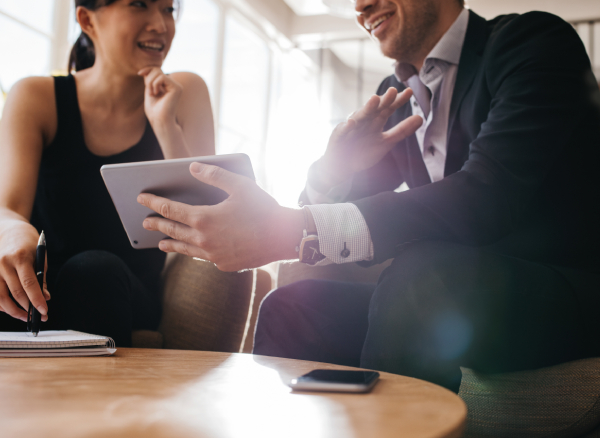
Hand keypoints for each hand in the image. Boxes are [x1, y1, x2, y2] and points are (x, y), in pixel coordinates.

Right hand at [0, 220, 49, 321]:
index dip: (36, 300)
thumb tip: (45, 298)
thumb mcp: (40, 256)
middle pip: (15, 293)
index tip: (44, 311)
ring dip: (14, 311)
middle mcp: (3, 263)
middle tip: (39, 318)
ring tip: (26, 317)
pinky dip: (1, 305)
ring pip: (0, 297)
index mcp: (20, 257)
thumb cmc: (28, 243)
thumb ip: (41, 278)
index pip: (29, 284)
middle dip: (28, 308)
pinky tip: (11, 309)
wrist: (7, 229)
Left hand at [137, 163, 300, 271]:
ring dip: (170, 244)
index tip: (141, 198)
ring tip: (160, 243)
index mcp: (204, 218)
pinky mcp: (224, 264)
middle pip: (173, 230)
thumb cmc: (263, 208)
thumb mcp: (239, 185)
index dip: (154, 203)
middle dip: (157, 224)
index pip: (170, 210)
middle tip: (145, 222)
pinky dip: (193, 251)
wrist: (283, 237)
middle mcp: (204, 239)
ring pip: (185, 249)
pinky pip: (203, 257)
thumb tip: (193, 167)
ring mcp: (213, 255)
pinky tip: (193, 249)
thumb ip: (213, 175)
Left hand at [138, 67, 182, 128]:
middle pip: (157, 70)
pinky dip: (155, 84)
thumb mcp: (149, 90)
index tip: (139, 73)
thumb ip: (150, 79)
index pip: (157, 70)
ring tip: (152, 94)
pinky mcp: (177, 88)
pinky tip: (156, 93)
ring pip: (158, 73)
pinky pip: (162, 77)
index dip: (148, 69)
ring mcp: (177, 86)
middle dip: (148, 79)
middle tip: (149, 91)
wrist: (159, 120)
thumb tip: (149, 68)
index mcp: (168, 85)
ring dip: (150, 83)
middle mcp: (174, 85)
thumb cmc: (154, 110)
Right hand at [317, 87, 422, 187]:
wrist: (342, 166)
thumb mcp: (386, 142)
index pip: (388, 109)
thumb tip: (421, 118)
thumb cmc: (363, 152)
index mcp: (375, 121)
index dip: (398, 101)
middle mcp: (363, 121)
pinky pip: (342, 131)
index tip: (409, 92)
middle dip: (383, 101)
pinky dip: (346, 127)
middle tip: (393, 91)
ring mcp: (351, 128)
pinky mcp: (338, 137)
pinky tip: (350, 123)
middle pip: (374, 109)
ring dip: (366, 108)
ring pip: (359, 116)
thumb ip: (401, 131)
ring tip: (374, 100)